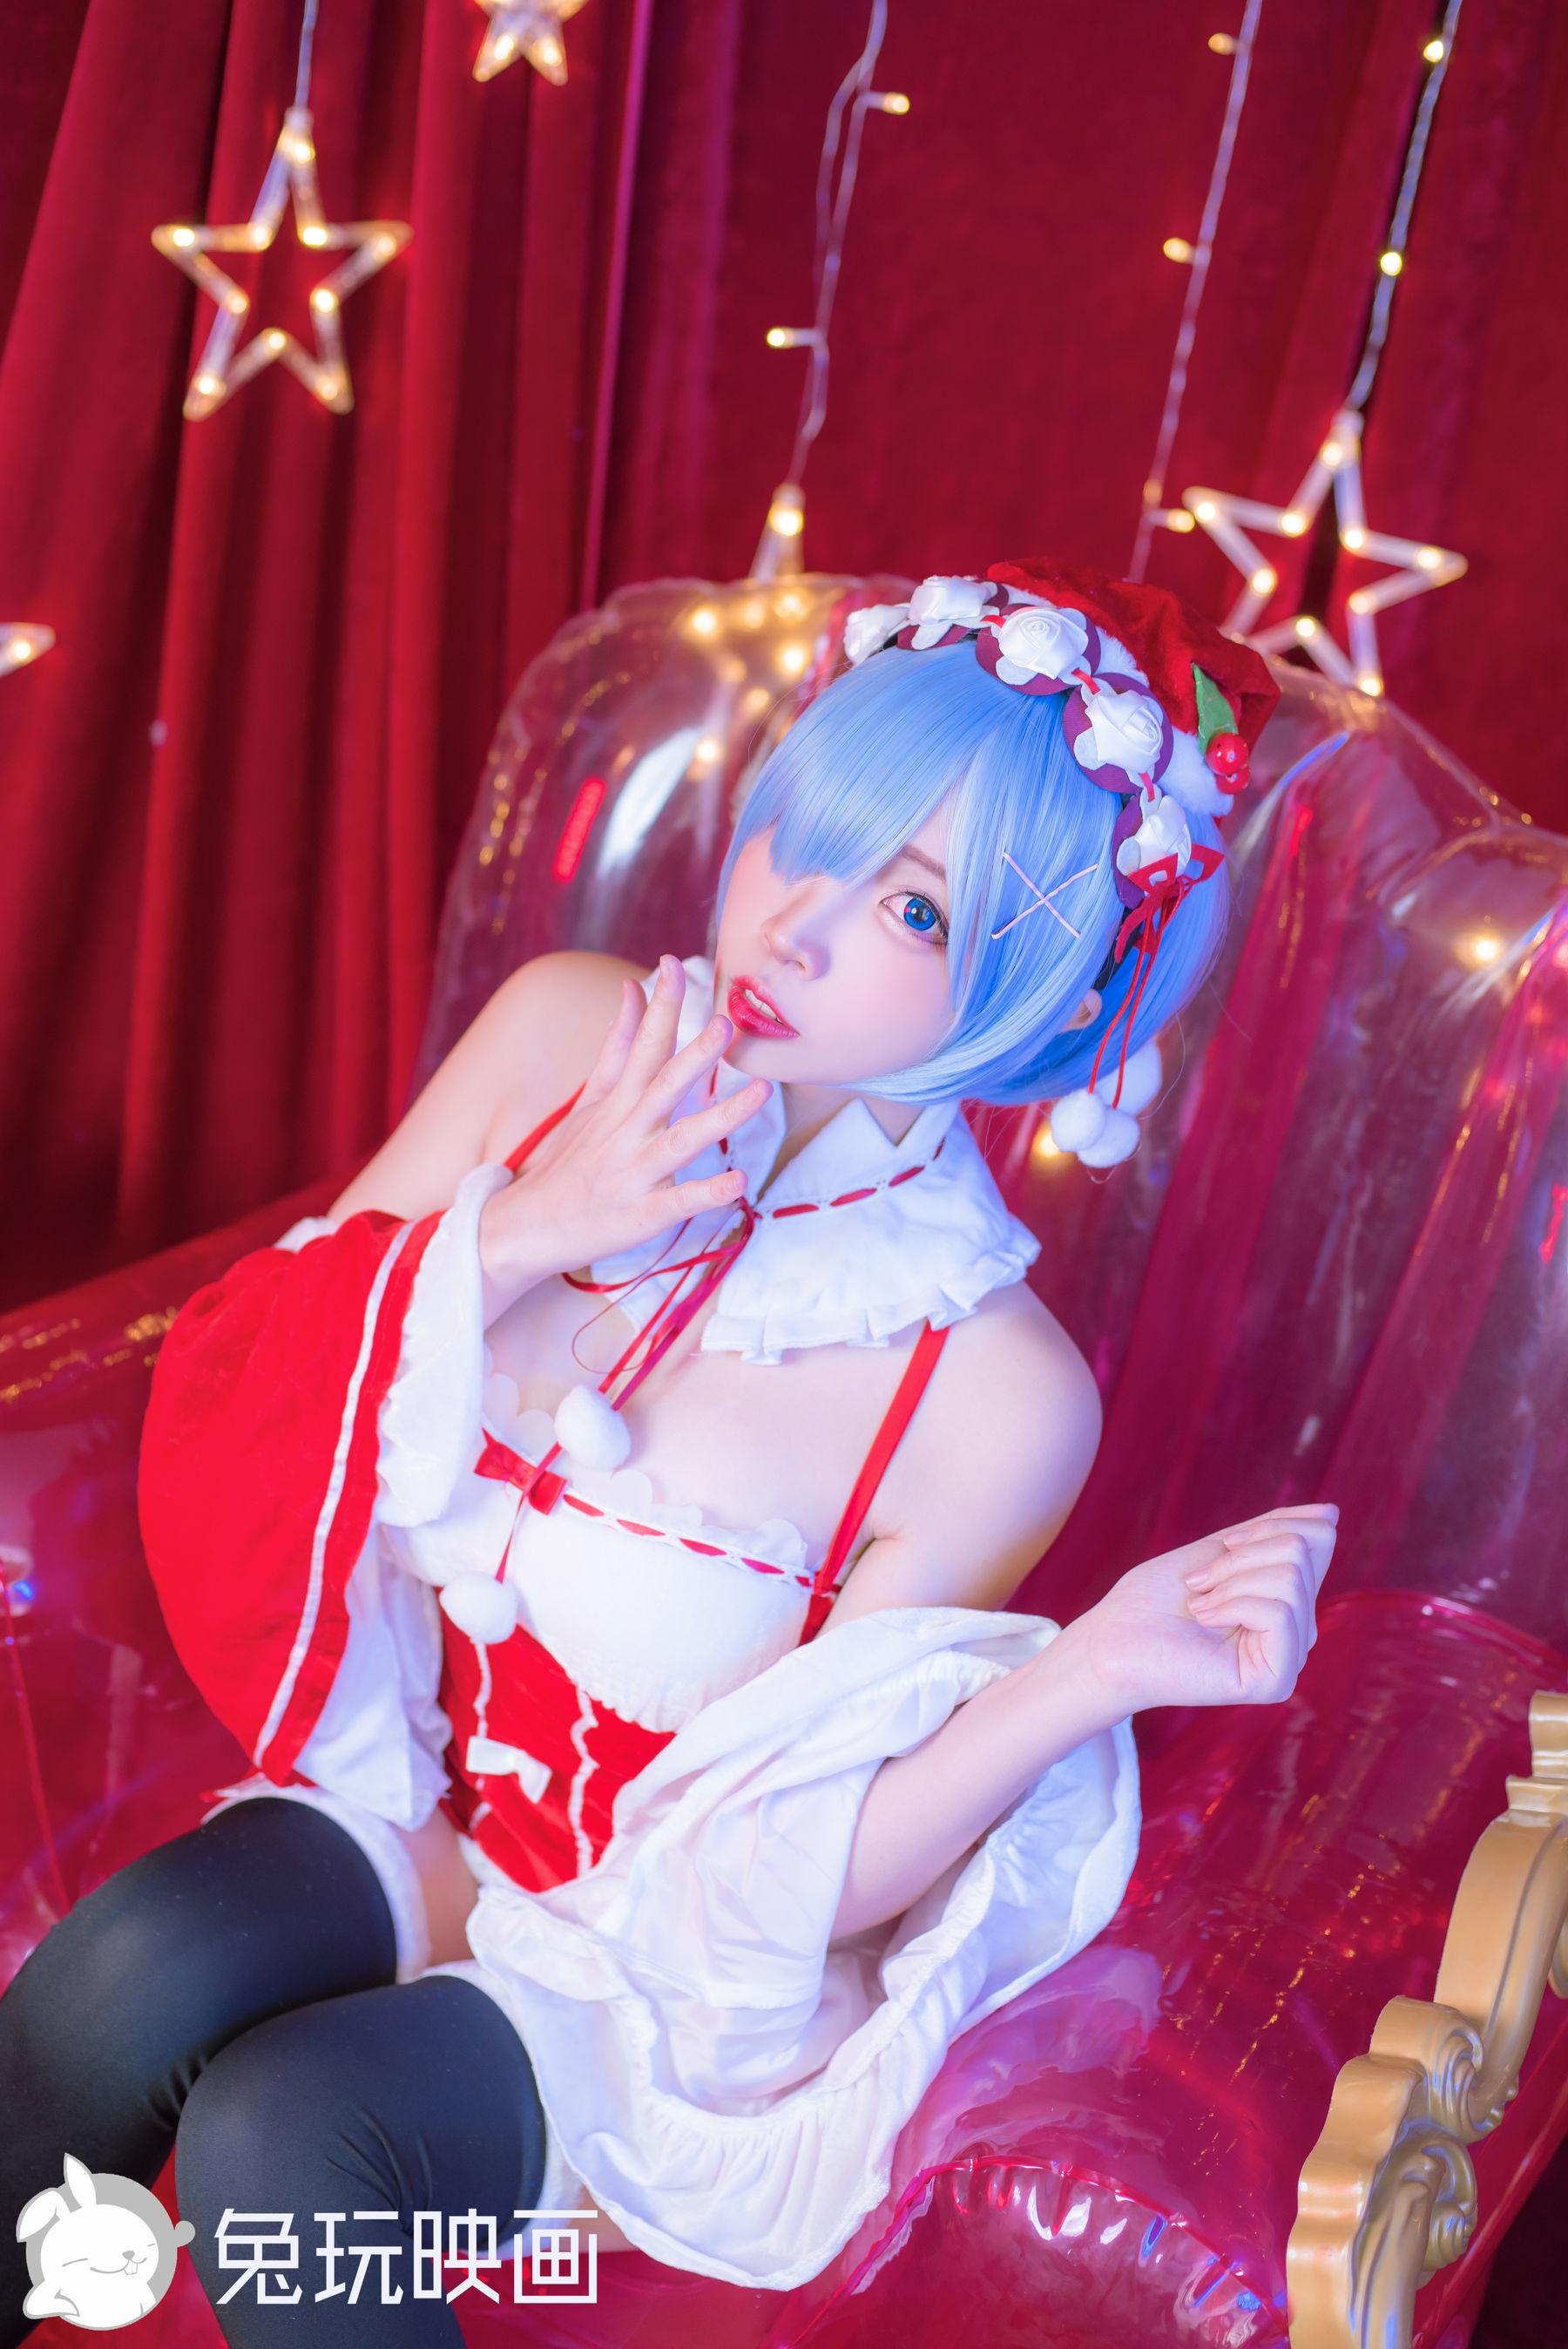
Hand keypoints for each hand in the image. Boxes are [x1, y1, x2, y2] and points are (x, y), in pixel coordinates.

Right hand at [479, 955, 774, 1290]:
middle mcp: (627, 1132)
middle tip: (725, 1024)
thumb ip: (617, 1045)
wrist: (524, 1227)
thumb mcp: (589, 1099)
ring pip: (681, 1141)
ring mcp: (634, 1173)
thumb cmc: (566, 1161)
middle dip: (695, 1056)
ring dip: (721, 1118)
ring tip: (759, 1093)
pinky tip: (738, 1181)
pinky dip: (707, 1193)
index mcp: (617, 1102)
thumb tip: (633, 989)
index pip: (643, 1046)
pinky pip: (678, 1203)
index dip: (661, 1007)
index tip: (676, 964)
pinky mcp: (641, 1215)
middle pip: (663, 1087)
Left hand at [1069, 1503, 1339, 1714]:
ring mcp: (1291, 1655)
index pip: (1317, 1536)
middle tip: (1199, 1585)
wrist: (1114, 1639)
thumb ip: (1275, 1532)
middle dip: (1238, 1557)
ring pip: (1290, 1578)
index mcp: (1290, 1597)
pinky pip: (1278, 1611)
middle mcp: (1299, 1628)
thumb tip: (1333, 1512)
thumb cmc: (1157, 1598)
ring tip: (1199, 1606)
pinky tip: (1204, 1622)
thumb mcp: (1222, 1549)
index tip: (1223, 1547)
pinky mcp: (1278, 1680)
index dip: (1265, 1527)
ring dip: (1227, 1581)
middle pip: (1300, 1552)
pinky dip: (1230, 1604)